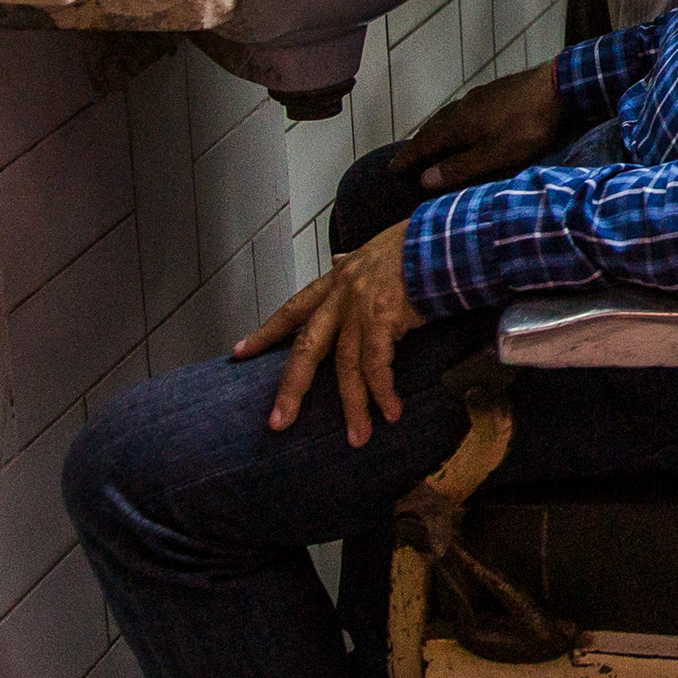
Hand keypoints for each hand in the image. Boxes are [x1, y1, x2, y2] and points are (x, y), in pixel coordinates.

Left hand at [239, 225, 421, 447]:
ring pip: (347, 367)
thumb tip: (339, 257)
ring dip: (354, 406)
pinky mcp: (384, 320)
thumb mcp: (371, 250)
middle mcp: (341, 298)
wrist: (437, 239)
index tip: (239, 353)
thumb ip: (352, 261)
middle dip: (292, 388)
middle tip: (278, 422)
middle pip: (308, 348)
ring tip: (357, 438)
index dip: (266, 333)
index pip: (292, 310)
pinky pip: (378, 366)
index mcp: (334, 282)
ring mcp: (361, 311)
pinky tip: (391, 412)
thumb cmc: (410, 244)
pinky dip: (383, 392)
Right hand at [405, 64, 562, 191]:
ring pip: (449, 116)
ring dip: (436, 131)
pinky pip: (464, 110)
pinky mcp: (496, 92)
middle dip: (419, 144)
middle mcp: (463, 107)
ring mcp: (480, 97)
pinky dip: (455, 122)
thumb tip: (424, 179)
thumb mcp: (494, 154)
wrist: (556, 86)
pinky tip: (465, 124)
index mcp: (459, 124)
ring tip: (432, 142)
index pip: (425, 143)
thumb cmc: (526, 126)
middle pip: (434, 127)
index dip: (409, 157)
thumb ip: (460, 167)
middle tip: (408, 158)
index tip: (392, 168)